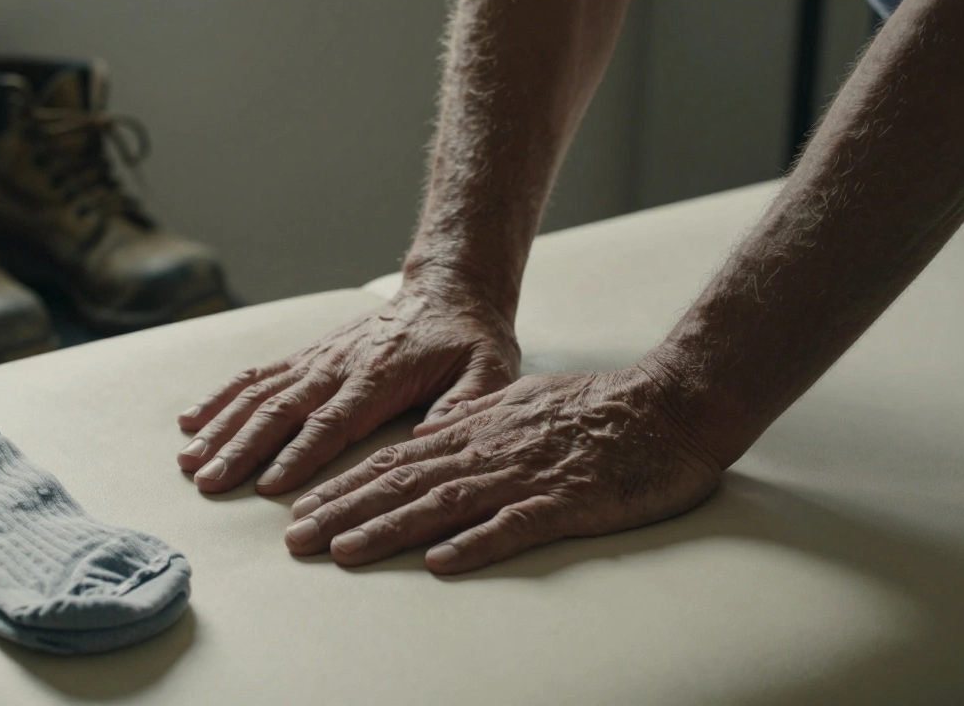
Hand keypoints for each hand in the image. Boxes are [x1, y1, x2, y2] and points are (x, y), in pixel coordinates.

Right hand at [176, 282, 519, 493]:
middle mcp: (338, 365)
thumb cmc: (469, 340)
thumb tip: (433, 441)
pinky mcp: (307, 357)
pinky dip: (220, 397)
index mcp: (379, 375)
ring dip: (221, 426)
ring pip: (259, 392)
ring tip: (189, 459)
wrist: (449, 291)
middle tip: (211, 482)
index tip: (269, 486)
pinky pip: (256, 375)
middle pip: (282, 409)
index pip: (333, 421)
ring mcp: (317, 358)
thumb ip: (465, 405)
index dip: (300, 454)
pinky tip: (191, 419)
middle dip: (242, 448)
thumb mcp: (488, 371)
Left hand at [282, 366, 723, 573]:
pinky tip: (439, 563)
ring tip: (341, 550)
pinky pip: (515, 525)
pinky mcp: (568, 501)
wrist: (668, 404)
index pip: (396, 460)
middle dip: (344, 510)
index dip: (345, 485)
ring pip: (443, 503)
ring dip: (389, 528)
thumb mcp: (521, 400)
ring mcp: (527, 476)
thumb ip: (470, 418)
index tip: (302, 508)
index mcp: (477, 430)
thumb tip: (424, 436)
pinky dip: (476, 543)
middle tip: (295, 539)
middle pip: (404, 483)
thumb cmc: (597, 407)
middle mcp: (489, 451)